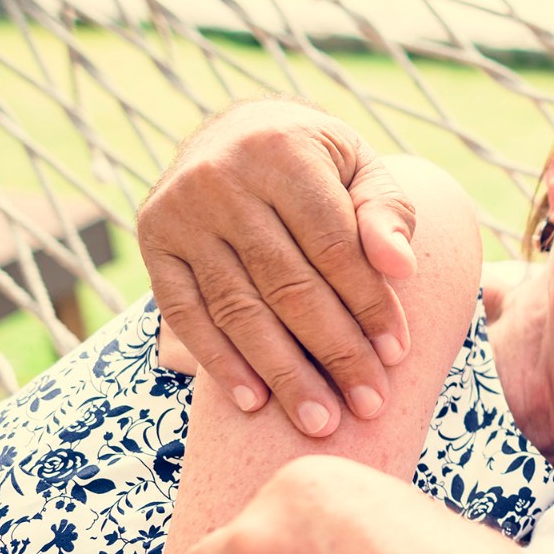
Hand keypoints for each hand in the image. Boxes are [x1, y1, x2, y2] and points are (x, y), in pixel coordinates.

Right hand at [139, 98, 418, 435]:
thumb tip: (401, 267)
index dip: (368, 303)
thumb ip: (386, 212)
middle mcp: (221, 177)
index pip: (332, 245)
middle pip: (287, 285)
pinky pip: (186, 314)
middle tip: (369, 406)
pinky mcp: (151, 242)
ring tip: (321, 422)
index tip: (399, 356)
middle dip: (334, 352)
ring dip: (282, 373)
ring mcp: (179, 212)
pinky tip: (254, 402)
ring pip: (238, 309)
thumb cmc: (318, 163)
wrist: (237, 132)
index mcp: (282, 151)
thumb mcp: (361, 168)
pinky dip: (220, 362)